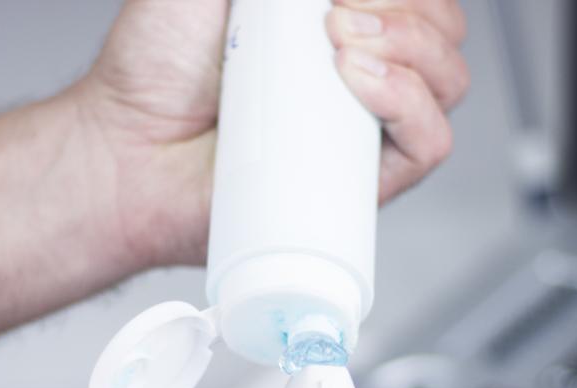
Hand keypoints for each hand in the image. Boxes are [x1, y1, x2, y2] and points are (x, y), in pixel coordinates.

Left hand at [71, 0, 468, 267]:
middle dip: (407, 10)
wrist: (128, 147)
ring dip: (411, 48)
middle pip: (444, 30)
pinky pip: (429, 144)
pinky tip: (359, 82)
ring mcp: (366, 125)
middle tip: (336, 12)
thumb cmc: (156, 66)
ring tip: (339, 45)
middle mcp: (361, 70)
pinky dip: (411, 104)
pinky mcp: (364, 181)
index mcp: (336, 19)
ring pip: (448, 80)